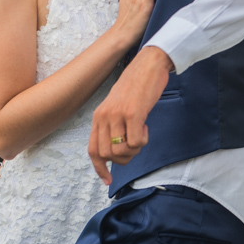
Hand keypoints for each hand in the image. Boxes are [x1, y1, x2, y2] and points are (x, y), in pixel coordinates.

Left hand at [88, 45, 173, 183]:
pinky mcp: (133, 113)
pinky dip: (143, 140)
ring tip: (142, 133)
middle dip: (124, 158)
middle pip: (107, 155)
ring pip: (121, 151)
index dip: (99, 168)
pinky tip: (146, 126)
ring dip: (135, 149)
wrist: (149, 63)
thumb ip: (114, 125)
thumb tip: (116, 149)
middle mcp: (104, 117)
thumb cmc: (137, 85)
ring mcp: (117, 115)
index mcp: (99, 116)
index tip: (108, 180)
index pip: (93, 150)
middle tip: (135, 145)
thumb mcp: (117, 105)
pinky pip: (136, 142)